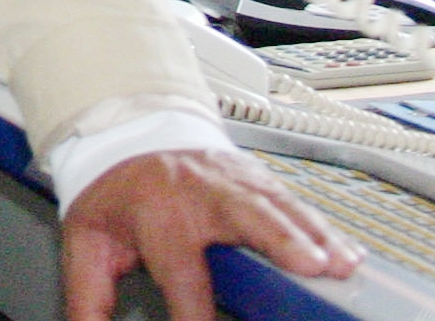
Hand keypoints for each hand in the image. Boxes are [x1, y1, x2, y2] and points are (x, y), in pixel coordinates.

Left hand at [62, 149, 359, 320]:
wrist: (128, 131)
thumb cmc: (114, 193)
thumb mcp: (87, 241)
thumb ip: (87, 296)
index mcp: (158, 217)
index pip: (181, 275)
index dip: (196, 315)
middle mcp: (200, 196)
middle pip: (243, 218)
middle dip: (279, 242)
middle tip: (311, 267)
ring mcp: (233, 183)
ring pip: (278, 208)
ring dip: (313, 235)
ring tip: (341, 264)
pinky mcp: (257, 180)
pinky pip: (295, 204)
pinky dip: (324, 228)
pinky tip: (348, 251)